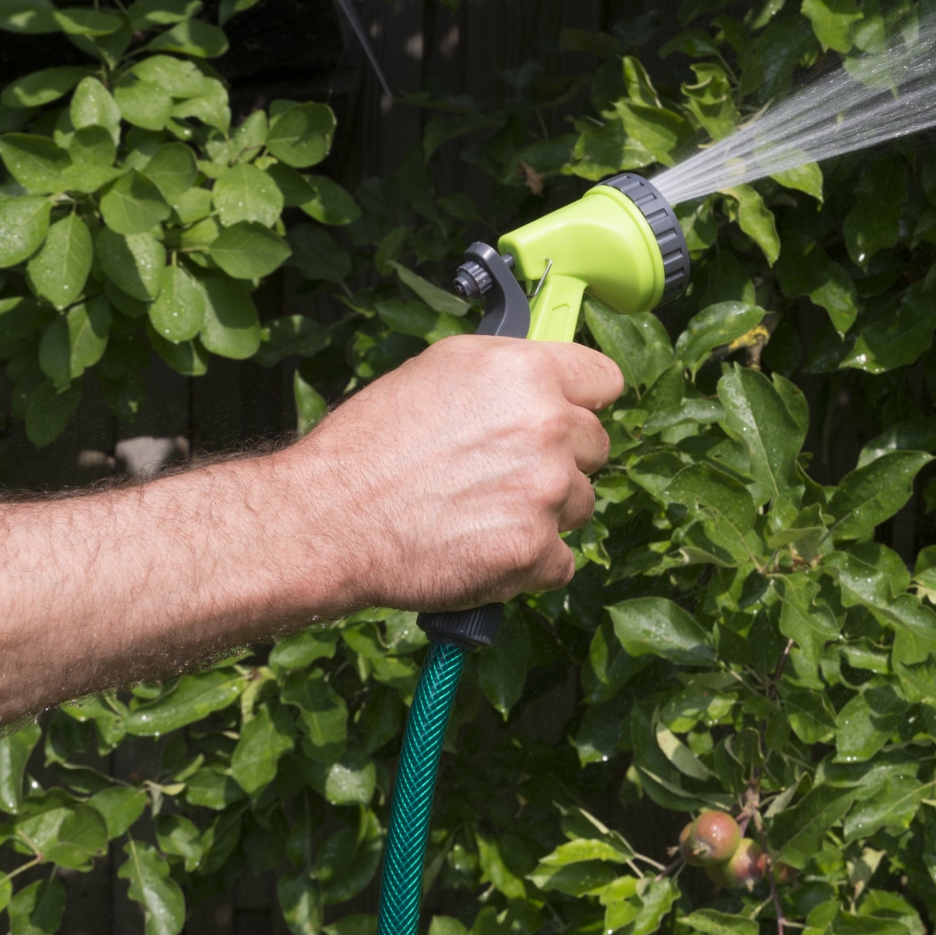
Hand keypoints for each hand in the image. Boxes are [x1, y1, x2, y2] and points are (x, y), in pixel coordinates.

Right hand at [287, 333, 624, 611]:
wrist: (330, 519)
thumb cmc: (369, 446)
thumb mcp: (437, 372)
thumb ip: (504, 373)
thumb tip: (542, 380)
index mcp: (526, 372)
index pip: (605, 381)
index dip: (583, 401)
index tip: (569, 414)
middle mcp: (548, 426)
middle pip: (596, 446)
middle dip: (559, 460)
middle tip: (502, 471)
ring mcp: (546, 491)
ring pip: (580, 504)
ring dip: (544, 512)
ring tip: (481, 511)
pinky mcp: (536, 551)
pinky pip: (561, 561)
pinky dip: (529, 563)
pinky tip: (483, 547)